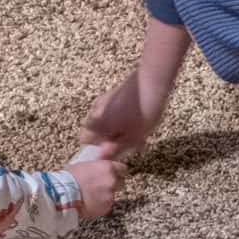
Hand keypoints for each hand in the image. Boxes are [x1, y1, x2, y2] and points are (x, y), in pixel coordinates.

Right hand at [69, 142, 125, 219]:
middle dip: (113, 185)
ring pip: (111, 196)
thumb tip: (96, 169)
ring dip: (104, 196)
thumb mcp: (84, 165)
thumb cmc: (70, 177)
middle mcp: (112, 181)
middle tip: (100, 187)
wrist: (64, 193)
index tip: (114, 174)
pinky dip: (99, 206)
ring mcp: (110, 195)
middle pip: (120, 183)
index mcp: (108, 168)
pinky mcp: (106, 207)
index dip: (117, 172)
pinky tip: (89, 204)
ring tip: (90, 197)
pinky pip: (105, 206)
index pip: (122, 169)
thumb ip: (95, 167)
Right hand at [81, 18, 191, 154]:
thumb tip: (101, 157)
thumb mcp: (131, 137)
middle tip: (129, 144)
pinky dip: (121, 119)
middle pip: (96, 131)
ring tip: (137, 133)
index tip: (114, 152)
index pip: (85, 141)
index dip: (98, 149)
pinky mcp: (114, 94)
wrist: (153, 81)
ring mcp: (103, 100)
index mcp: (95, 122)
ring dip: (118, 130)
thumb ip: (114, 148)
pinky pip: (112, 112)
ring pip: (106, 122)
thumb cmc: (142, 112)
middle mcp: (95, 110)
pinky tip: (139, 121)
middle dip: (110, 139)